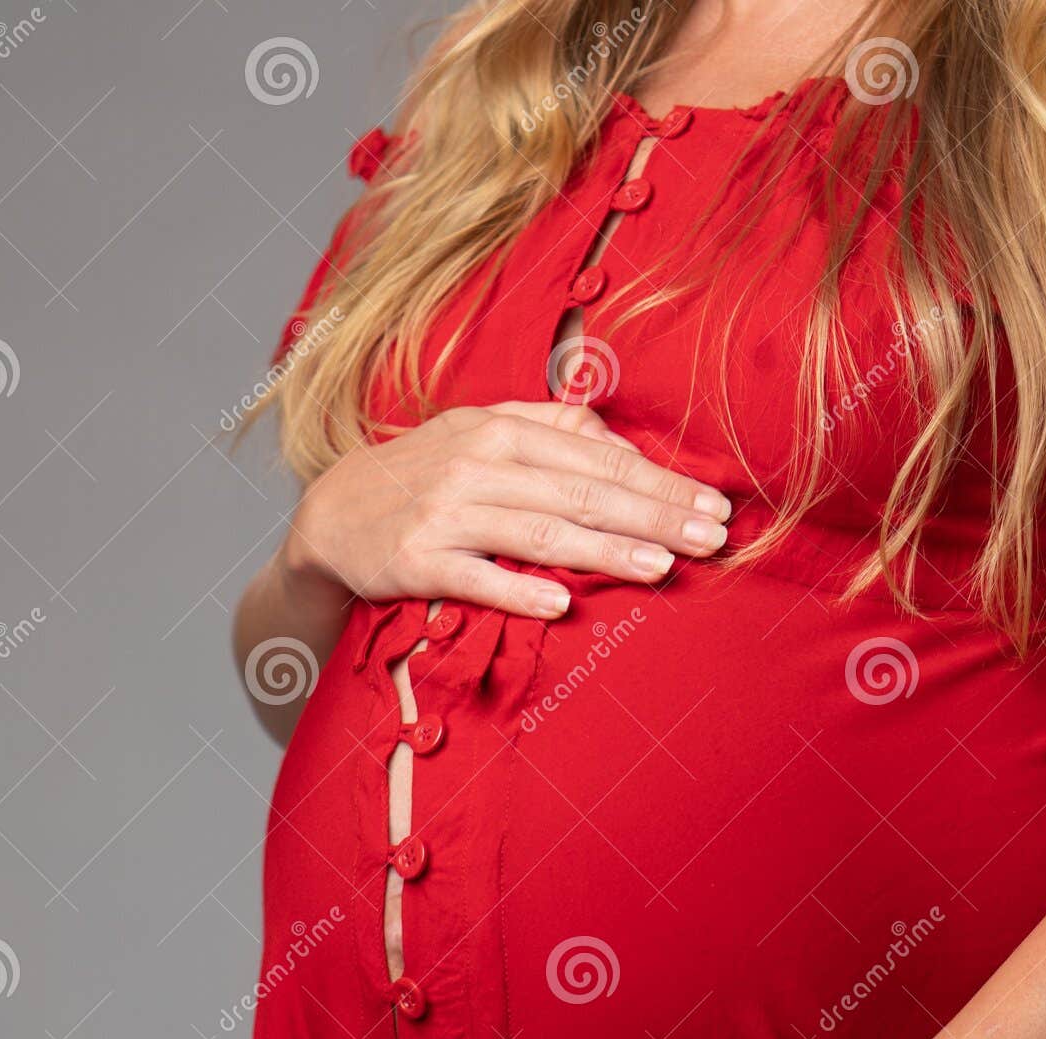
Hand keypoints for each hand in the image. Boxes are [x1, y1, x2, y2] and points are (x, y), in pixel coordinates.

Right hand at [283, 401, 730, 621]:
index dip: (661, 482)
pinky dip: (517, 589)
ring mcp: (446, 512)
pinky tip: (563, 602)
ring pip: (539, 531)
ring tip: (660, 567)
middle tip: (710, 538)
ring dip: (603, 549)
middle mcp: (478, 463)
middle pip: (582, 491)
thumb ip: (552, 430)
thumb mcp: (481, 433)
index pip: (600, 457)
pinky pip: (474, 577)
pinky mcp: (415, 560)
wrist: (330, 514)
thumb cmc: (426, 474)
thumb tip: (621, 441)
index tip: (715, 506)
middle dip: (653, 515)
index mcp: (503, 429)